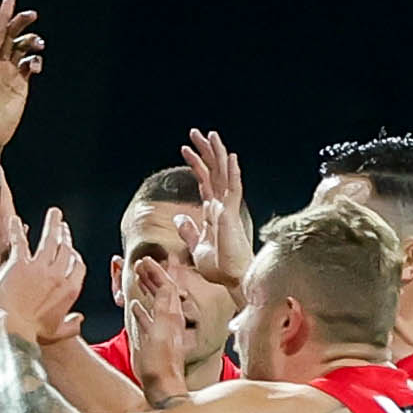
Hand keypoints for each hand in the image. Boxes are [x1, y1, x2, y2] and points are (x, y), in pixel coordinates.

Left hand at [0, 0, 43, 145]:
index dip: (2, 17)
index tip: (10, 0)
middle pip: (12, 36)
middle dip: (21, 23)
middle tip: (32, 14)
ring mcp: (10, 74)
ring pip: (24, 48)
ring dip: (32, 42)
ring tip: (37, 45)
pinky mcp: (21, 85)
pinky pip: (30, 65)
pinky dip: (35, 61)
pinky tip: (34, 65)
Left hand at [0, 206, 84, 340]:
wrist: (13, 330)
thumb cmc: (34, 334)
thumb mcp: (57, 333)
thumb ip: (71, 326)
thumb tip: (80, 319)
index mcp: (69, 290)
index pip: (78, 266)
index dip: (75, 256)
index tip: (72, 249)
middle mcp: (57, 275)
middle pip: (66, 249)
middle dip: (66, 235)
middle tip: (63, 226)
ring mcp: (39, 268)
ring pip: (49, 240)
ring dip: (52, 224)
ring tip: (54, 213)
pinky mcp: (19, 264)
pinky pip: (20, 242)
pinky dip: (18, 229)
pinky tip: (15, 220)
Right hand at [126, 256, 192, 400]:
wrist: (163, 389)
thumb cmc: (160, 365)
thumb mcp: (160, 332)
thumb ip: (163, 307)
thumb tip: (166, 284)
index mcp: (172, 316)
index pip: (167, 285)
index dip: (157, 271)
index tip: (145, 259)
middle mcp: (170, 321)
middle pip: (163, 291)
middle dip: (152, 276)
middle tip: (140, 264)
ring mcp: (163, 332)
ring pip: (156, 303)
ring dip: (147, 289)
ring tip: (137, 278)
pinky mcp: (156, 343)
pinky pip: (148, 320)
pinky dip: (142, 310)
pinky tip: (134, 307)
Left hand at [176, 129, 252, 291]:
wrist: (232, 280)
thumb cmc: (220, 267)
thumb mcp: (197, 247)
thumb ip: (189, 231)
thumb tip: (180, 217)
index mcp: (213, 212)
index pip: (205, 181)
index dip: (196, 164)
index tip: (185, 148)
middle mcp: (222, 206)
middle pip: (214, 172)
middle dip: (205, 151)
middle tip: (195, 132)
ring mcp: (228, 209)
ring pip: (223, 175)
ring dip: (217, 154)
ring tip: (210, 134)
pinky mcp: (231, 216)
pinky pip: (232, 190)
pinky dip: (231, 173)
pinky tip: (230, 157)